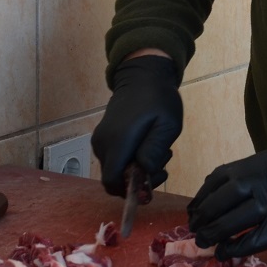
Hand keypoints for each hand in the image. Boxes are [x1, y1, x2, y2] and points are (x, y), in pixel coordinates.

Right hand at [92, 55, 182, 196]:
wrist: (142, 76)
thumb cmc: (158, 99)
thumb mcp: (167, 124)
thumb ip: (155, 149)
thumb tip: (144, 172)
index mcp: (117, 142)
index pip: (112, 182)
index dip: (130, 190)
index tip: (151, 181)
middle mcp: (102, 144)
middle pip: (114, 179)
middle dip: (137, 181)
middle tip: (161, 166)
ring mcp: (99, 140)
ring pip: (114, 171)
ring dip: (135, 170)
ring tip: (157, 152)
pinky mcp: (101, 137)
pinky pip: (113, 160)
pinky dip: (129, 161)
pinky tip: (146, 148)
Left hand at [187, 151, 266, 258]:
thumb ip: (251, 177)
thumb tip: (220, 201)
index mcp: (258, 163)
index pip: (219, 177)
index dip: (202, 196)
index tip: (194, 210)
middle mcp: (263, 180)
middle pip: (222, 199)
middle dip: (203, 216)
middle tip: (196, 229)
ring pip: (232, 220)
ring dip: (214, 233)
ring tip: (205, 242)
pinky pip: (251, 239)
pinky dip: (234, 247)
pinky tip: (226, 251)